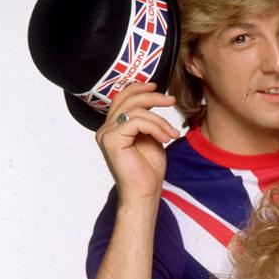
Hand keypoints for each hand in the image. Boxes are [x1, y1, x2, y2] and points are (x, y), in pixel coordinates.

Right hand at [95, 82, 179, 202]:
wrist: (145, 191)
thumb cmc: (148, 169)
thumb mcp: (150, 137)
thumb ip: (147, 120)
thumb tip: (154, 99)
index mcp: (113, 127)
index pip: (121, 98)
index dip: (138, 88)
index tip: (157, 86)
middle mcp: (105, 128)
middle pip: (128, 99)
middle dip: (152, 97)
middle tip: (171, 100)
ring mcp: (106, 134)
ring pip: (136, 111)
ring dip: (160, 120)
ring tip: (172, 134)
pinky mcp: (111, 140)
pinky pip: (136, 121)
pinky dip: (155, 127)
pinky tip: (165, 138)